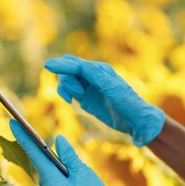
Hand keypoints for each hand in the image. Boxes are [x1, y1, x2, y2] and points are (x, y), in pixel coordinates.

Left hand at [9, 119, 135, 185]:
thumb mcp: (84, 173)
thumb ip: (69, 156)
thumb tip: (57, 141)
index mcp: (51, 182)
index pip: (34, 154)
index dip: (23, 137)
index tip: (12, 122)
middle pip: (45, 167)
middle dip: (49, 156)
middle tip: (55, 146)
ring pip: (54, 179)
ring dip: (61, 171)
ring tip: (80, 173)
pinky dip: (66, 182)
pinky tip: (80, 184)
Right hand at [45, 54, 164, 145]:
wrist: (136, 121)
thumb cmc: (129, 104)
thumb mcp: (113, 89)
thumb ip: (96, 76)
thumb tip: (79, 65)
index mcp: (100, 70)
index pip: (76, 63)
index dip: (62, 64)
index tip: (48, 66)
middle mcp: (92, 75)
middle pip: (68, 68)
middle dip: (65, 78)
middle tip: (74, 94)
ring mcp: (88, 86)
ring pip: (66, 78)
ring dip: (64, 86)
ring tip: (73, 98)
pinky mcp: (85, 98)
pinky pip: (69, 89)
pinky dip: (65, 92)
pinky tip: (69, 100)